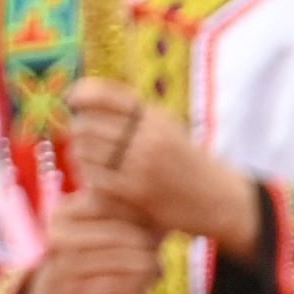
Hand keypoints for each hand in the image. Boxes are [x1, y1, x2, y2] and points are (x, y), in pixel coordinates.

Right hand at [25, 192, 171, 293]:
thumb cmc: (92, 253)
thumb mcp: (102, 226)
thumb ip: (125, 209)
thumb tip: (164, 197)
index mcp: (63, 213)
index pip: (107, 203)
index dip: (137, 212)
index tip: (155, 222)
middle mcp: (59, 236)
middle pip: (116, 233)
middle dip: (146, 241)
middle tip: (160, 248)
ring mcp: (64, 264)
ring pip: (119, 261)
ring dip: (147, 265)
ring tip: (158, 267)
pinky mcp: (75, 292)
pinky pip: (116, 286)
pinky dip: (137, 285)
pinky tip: (146, 284)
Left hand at [68, 76, 268, 254]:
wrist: (221, 200)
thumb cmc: (185, 162)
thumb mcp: (166, 127)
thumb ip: (131, 113)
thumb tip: (81, 95)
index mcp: (155, 117)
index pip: (104, 94)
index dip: (80, 93)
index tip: (72, 99)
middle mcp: (149, 136)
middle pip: (86, 124)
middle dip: (77, 131)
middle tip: (82, 139)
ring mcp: (143, 164)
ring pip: (85, 151)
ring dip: (80, 156)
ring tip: (89, 161)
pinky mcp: (138, 191)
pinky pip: (94, 178)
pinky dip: (90, 178)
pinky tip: (98, 180)